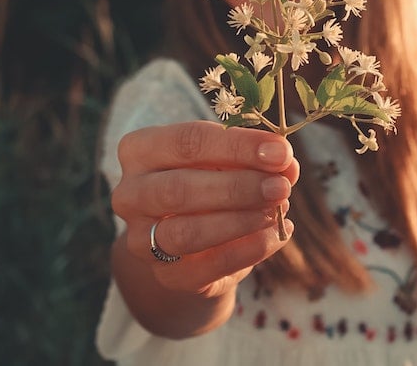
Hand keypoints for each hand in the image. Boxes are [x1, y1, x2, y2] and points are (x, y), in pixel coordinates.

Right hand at [112, 121, 298, 298]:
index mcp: (140, 149)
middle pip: (180, 189)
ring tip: (278, 209)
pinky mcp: (165, 276)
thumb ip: (254, 156)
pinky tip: (276, 234)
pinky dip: (246, 250)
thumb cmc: (210, 177)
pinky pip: (206, 267)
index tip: (281, 151)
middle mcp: (130, 194)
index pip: (188, 141)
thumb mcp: (227, 157)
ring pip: (186, 232)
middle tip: (282, 185)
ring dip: (240, 219)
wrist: (192, 236)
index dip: (238, 146)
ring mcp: (141, 239)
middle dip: (238, 187)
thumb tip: (286, 162)